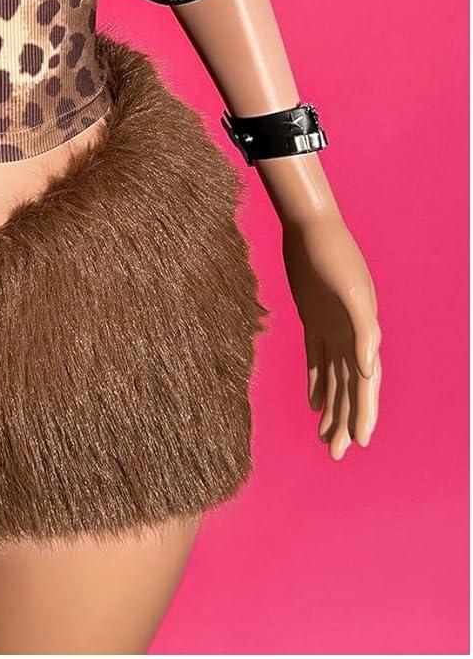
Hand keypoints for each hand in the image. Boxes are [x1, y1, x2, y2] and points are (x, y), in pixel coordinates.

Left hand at [281, 212, 381, 459]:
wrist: (310, 226)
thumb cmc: (332, 254)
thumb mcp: (349, 289)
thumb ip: (362, 329)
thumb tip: (369, 369)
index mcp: (363, 332)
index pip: (365, 383)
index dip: (364, 411)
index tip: (361, 441)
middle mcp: (351, 334)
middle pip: (350, 387)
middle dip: (346, 420)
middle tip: (337, 454)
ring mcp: (332, 327)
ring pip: (334, 377)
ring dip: (331, 407)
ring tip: (325, 438)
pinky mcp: (313, 317)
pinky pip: (317, 358)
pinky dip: (316, 381)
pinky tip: (313, 404)